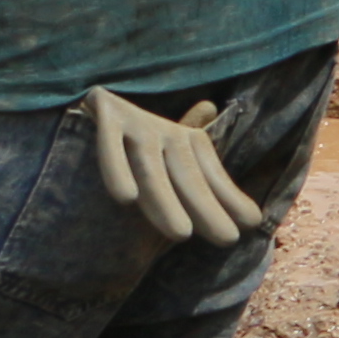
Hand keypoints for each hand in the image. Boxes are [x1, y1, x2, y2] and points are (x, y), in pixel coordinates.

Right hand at [84, 88, 262, 244]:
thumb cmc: (131, 146)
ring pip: (149, 165)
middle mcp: (161, 128)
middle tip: (227, 238)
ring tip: (181, 234)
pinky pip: (109, 142)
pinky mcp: (102, 109)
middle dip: (205, 206)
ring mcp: (132, 120)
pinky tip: (126, 197)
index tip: (251, 222)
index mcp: (183, 138)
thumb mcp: (172, 163)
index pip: (209, 174)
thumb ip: (208, 183)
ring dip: (163, 199)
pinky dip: (116, 167)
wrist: (83, 99)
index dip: (229, 198)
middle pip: (184, 173)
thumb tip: (255, 214)